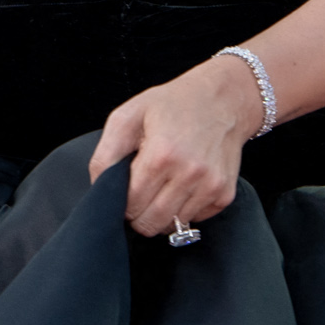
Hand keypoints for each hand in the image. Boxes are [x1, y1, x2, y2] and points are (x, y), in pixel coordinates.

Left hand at [91, 56, 258, 236]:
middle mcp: (190, 173)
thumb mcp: (129, 115)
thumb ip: (106, 154)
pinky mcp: (225, 194)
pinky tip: (184, 185)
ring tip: (164, 184)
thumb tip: (99, 188)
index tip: (127, 187)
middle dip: (139, 213)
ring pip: (173, 225)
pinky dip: (184, 209)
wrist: (224, 99)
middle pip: (151, 223)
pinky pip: (195, 220)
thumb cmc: (173, 105)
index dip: (122, 201)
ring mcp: (211, 185)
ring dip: (162, 212)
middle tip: (142, 190)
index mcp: (162, 154)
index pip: (131, 205)